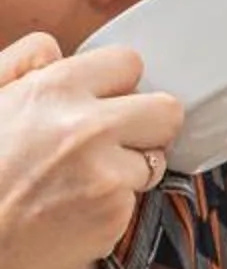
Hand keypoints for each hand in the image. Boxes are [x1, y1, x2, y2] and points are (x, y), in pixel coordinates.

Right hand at [0, 33, 183, 268]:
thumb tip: (55, 51)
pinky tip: (70, 211)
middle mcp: (88, 129)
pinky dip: (111, 206)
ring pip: (153, 160)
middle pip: (166, 111)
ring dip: (127, 168)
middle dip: (147, 123)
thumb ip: (18, 64)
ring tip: (76, 181)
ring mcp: (107, 176)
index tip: (106, 100)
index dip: (116, 84)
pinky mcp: (113, 218)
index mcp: (54, 90)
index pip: (129, 63)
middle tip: (116, 139)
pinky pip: (134, 200)